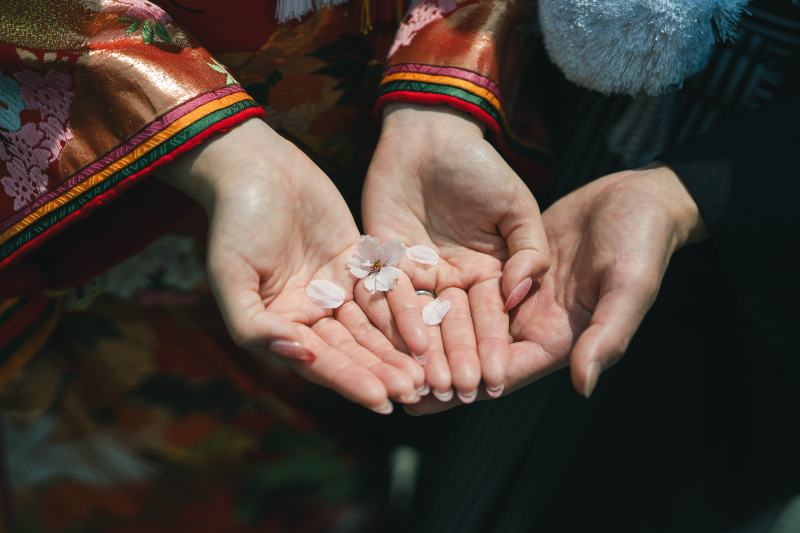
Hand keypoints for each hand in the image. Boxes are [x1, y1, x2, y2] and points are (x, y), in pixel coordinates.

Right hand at [158, 118, 423, 412]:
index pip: (320, 362)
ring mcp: (335, 287)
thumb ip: (254, 324)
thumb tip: (298, 355)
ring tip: (427, 369)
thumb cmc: (234, 222)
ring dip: (398, 347)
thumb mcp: (231, 276)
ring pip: (372, 324)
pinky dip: (403, 308)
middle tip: (415, 391)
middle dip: (382, 370)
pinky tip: (428, 326)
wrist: (255, 166)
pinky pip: (383, 289)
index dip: (350, 381)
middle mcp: (310, 312)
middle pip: (352, 349)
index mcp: (280, 323)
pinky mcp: (356, 261)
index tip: (382, 401)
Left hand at [360, 104, 548, 401]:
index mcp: (493, 275)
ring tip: (421, 384)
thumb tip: (516, 295)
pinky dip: (390, 319)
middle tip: (454, 394)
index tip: (495, 379)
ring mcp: (421, 275)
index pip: (495, 320)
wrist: (431, 132)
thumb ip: (530, 251)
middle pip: (456, 328)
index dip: (495, 349)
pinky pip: (387, 294)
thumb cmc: (482, 166)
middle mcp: (456, 282)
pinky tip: (389, 345)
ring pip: (421, 319)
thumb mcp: (519, 207)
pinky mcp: (386, 262)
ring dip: (422, 352)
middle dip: (456, 360)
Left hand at [407, 163, 708, 413]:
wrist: (636, 196)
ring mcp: (517, 296)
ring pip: (466, 322)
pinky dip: (438, 296)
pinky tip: (402, 300)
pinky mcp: (505, 268)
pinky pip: (468, 286)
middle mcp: (532, 322)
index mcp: (560, 336)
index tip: (428, 401)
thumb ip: (608, 334)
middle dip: (438, 370)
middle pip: (478, 353)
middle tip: (393, 385)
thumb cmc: (641, 239)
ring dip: (430, 338)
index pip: (509, 369)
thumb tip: (584, 386)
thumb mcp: (630, 285)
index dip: (470, 385)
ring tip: (385, 350)